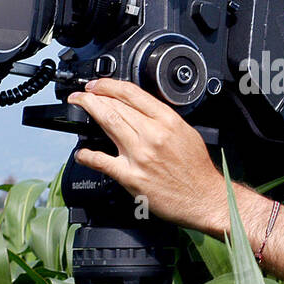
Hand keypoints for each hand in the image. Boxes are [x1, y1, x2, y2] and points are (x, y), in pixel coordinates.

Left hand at [66, 78, 226, 231]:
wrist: (204, 198)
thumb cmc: (196, 169)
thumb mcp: (186, 133)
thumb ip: (162, 119)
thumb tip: (139, 110)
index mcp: (168, 121)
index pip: (132, 93)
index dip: (108, 85)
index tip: (97, 85)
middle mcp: (153, 135)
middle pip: (116, 106)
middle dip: (93, 96)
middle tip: (81, 94)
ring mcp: (140, 155)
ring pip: (107, 123)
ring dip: (88, 111)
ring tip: (78, 106)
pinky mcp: (131, 177)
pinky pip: (102, 161)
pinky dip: (87, 155)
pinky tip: (81, 152)